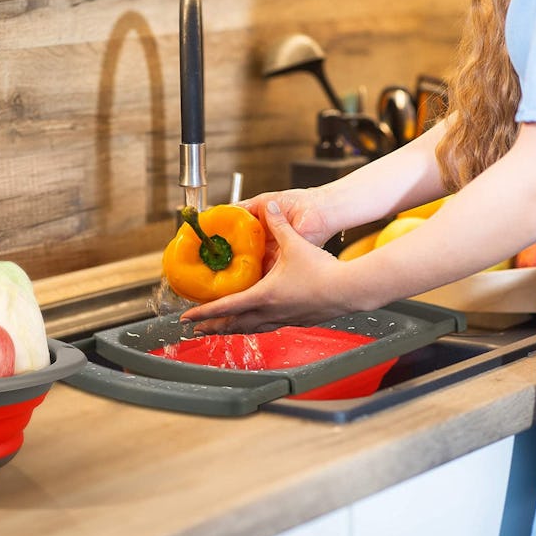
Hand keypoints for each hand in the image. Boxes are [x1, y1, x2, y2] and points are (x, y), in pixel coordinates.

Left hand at [181, 200, 354, 333]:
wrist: (349, 291)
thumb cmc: (322, 272)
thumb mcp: (295, 244)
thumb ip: (279, 226)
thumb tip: (269, 206)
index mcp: (263, 295)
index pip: (225, 307)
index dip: (203, 312)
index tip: (186, 317)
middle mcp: (270, 312)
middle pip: (233, 324)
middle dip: (213, 327)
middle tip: (196, 329)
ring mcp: (283, 319)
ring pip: (251, 329)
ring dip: (232, 329)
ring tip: (221, 330)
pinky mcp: (297, 321)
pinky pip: (269, 327)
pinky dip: (255, 327)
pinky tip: (258, 323)